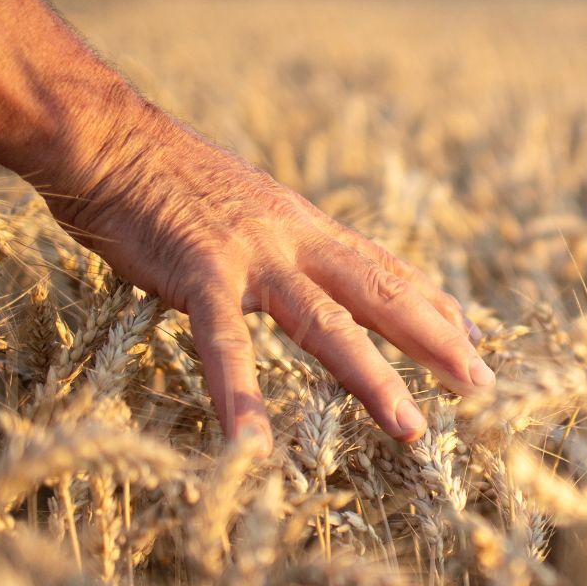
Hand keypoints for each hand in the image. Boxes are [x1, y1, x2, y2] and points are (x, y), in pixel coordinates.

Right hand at [45, 107, 489, 451]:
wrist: (105, 137)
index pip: (383, 268)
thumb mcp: (246, 206)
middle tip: (481, 385)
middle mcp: (293, 239)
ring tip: (409, 428)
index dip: (431, 304)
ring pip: (326, 323)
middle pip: (380, 293)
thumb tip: (316, 267)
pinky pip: (225, 345)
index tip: (473, 337)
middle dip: (435, 340)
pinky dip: (240, 397)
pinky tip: (254, 447)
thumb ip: (284, 241)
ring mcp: (251, 257)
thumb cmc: (164, 177)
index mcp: (304, 226)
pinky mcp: (198, 275)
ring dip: (371, 378)